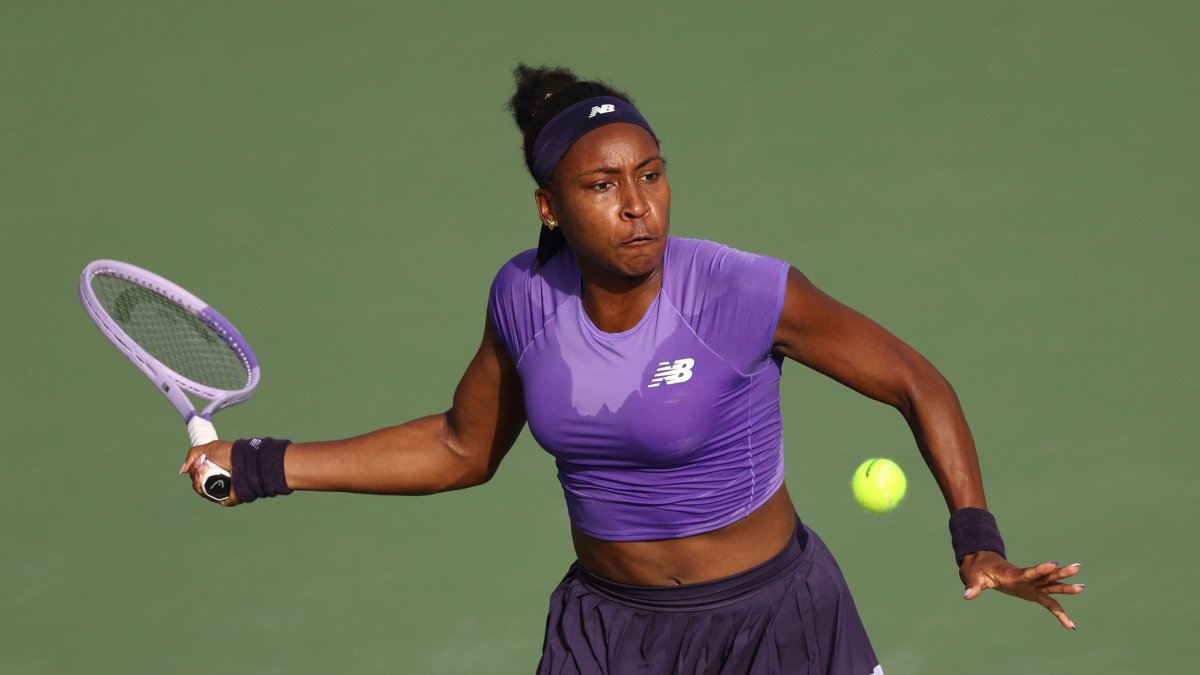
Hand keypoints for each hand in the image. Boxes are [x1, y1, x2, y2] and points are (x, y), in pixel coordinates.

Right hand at [179, 441, 239, 505]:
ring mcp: (220, 490)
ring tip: (204, 471)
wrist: (243, 460)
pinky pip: (209, 497)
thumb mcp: (208, 448)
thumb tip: (182, 471)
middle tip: (204, 466)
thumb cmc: (229, 452)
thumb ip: (192, 455)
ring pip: (201, 491)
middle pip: (197, 483)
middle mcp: (216, 480)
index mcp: (212, 470)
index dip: (195, 469)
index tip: (201, 461)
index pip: (197, 474)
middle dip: (196, 474)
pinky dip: (203, 490)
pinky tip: (205, 480)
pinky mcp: (225, 498)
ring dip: (198, 481)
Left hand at [960, 551, 1084, 629]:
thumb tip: (967, 595)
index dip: (1040, 569)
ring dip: (1066, 587)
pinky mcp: (1031, 593)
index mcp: (1013, 574)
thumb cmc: (977, 570)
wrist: (982, 564)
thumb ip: (973, 586)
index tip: (1053, 563)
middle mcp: (1026, 579)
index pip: (1028, 572)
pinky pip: (1049, 603)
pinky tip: (1071, 626)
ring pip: (1051, 586)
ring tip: (1082, 587)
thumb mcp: (973, 577)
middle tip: (1077, 567)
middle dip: (1061, 574)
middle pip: (1046, 576)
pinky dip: (1059, 613)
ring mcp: (1030, 586)